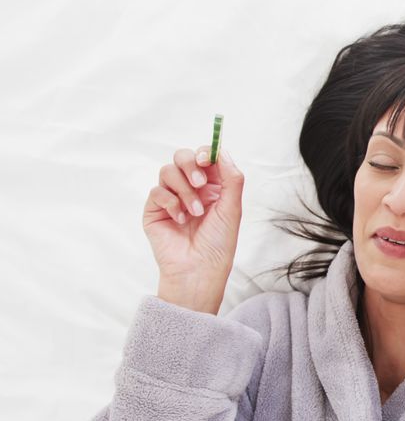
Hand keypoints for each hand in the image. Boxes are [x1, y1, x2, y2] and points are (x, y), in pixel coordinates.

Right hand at [144, 146, 244, 312]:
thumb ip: (231, 178)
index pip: (205, 157)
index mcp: (213, 187)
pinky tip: (180, 220)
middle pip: (182, 157)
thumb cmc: (218, 243)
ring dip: (184, 190)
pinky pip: (157, 191)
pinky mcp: (155, 209)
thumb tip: (221, 151)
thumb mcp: (232, 208)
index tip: (207, 160)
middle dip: (190, 165)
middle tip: (200, 183)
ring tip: (195, 213)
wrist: (199, 269)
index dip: (205, 153)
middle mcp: (191, 189)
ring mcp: (171, 198)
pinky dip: (171, 203)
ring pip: (168, 171)